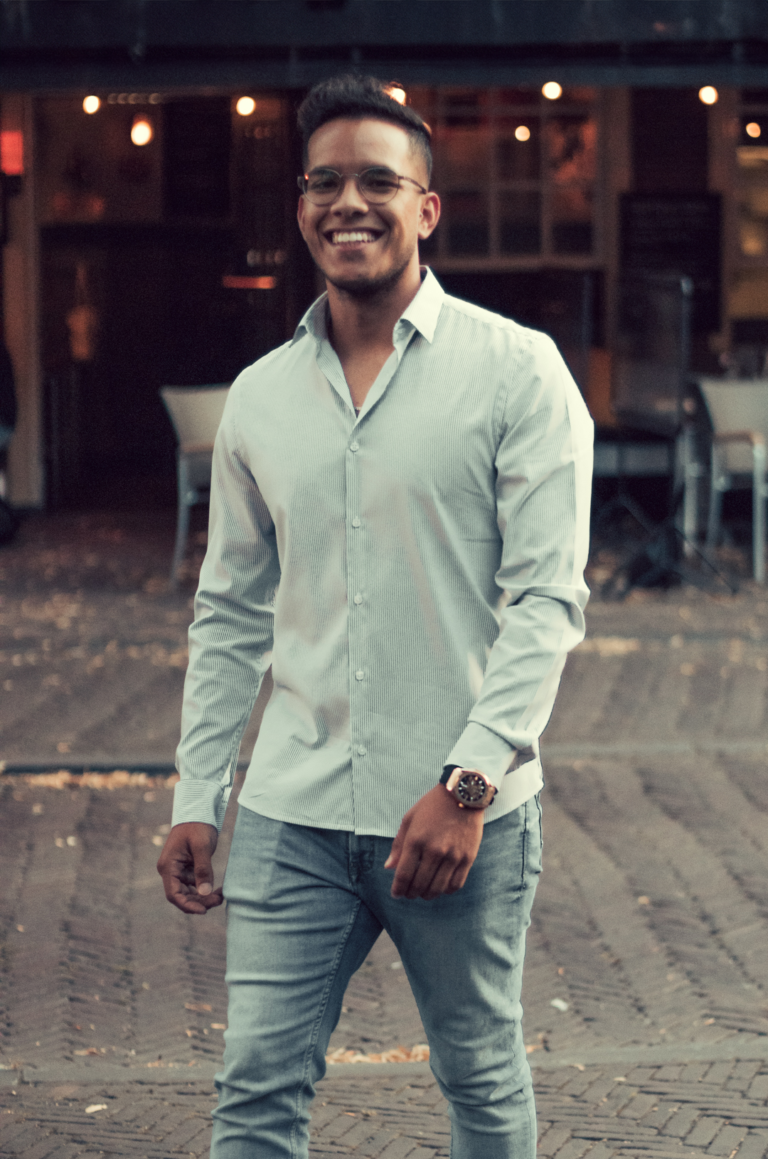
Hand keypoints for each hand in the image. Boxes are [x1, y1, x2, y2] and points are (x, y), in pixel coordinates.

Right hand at [157, 822, 223, 913]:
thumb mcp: (202, 847)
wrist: (198, 811)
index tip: (204, 911)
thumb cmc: (197, 826)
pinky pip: (194, 884)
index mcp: (168, 866)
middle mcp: (170, 871)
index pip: (173, 894)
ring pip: (188, 892)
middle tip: (219, 900)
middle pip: (182, 896)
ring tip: (221, 896)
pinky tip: (217, 890)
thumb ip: (203, 870)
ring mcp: (178, 870)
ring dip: (203, 897)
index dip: (187, 906)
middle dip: (199, 902)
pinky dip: (204, 889)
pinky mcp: (187, 868)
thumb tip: (205, 893)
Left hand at [385, 784, 483, 900]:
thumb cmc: (432, 805)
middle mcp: (434, 850)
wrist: (463, 794)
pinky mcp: (468, 857)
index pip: (403, 875)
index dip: (398, 889)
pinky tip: (441, 888)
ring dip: (427, 895)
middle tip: (408, 894)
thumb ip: (398, 845)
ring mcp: (452, 855)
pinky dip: (446, 891)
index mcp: (416, 840)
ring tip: (423, 893)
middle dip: (411, 893)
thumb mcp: (409, 819)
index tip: (396, 894)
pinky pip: (456, 884)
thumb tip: (389, 867)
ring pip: (437, 888)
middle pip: (419, 885)